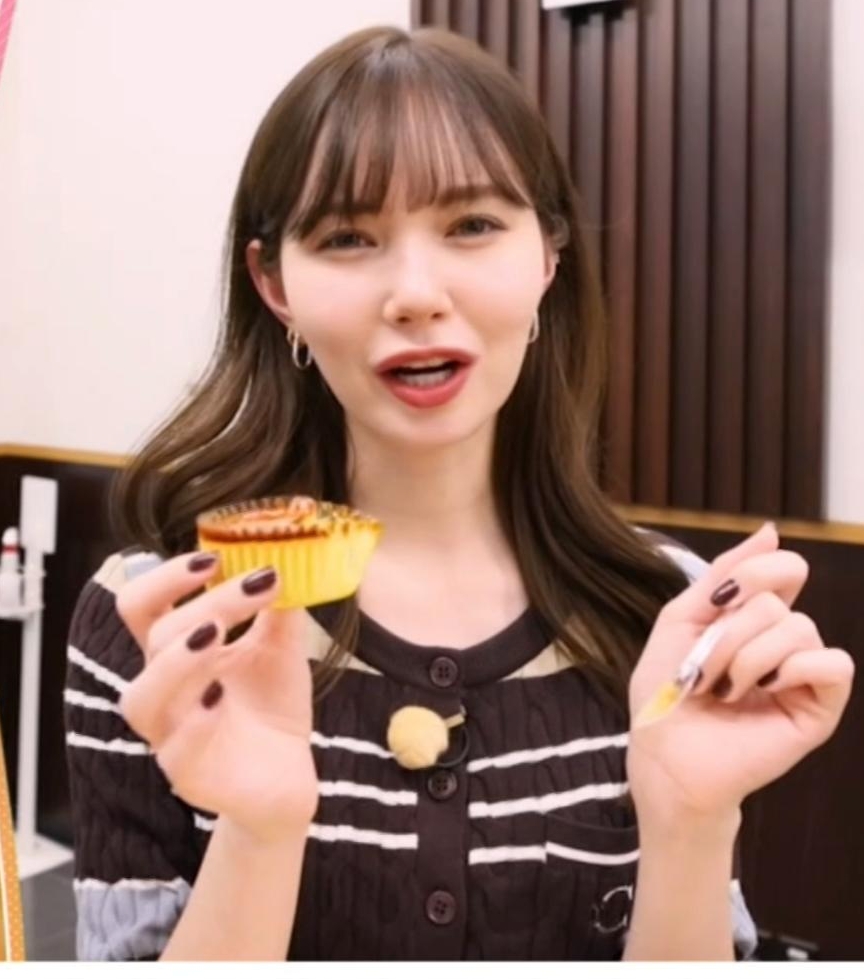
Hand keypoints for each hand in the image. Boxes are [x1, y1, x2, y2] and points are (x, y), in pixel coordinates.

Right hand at [116, 553, 317, 842]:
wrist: (287, 777)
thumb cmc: (271, 708)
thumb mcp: (281, 648)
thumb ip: (278, 606)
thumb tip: (288, 555)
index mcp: (177, 652)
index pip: (142, 606)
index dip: (166, 577)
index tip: (214, 557)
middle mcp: (164, 689)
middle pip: (156, 636)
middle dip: (209, 603)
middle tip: (257, 585)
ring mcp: (169, 733)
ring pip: (143, 695)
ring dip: (179, 659)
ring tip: (217, 633)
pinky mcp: (186, 773)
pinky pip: (174, 748)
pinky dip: (194, 721)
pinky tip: (218, 702)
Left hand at [628, 523, 853, 829]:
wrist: (665, 755)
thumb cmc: (667, 691)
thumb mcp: (683, 619)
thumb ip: (724, 574)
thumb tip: (772, 531)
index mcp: (753, 619)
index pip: (782, 568)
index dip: (751, 574)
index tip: (716, 603)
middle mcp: (784, 641)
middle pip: (777, 600)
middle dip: (728, 631)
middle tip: (705, 670)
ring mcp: (803, 675)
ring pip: (799, 629)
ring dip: (746, 656)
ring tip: (726, 690)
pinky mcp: (819, 709)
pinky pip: (834, 664)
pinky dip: (793, 668)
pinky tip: (765, 690)